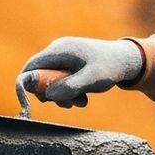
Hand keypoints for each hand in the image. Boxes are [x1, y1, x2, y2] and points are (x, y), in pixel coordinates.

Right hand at [17, 36, 142, 110]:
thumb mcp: (92, 79)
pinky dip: (68, 92)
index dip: (26, 85)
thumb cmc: (110, 67)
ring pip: (50, 81)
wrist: (128, 60)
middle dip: (50, 94)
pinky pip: (60, 81)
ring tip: (81, 102)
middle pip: (39, 76)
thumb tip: (47, 96)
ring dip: (62, 96)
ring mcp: (63, 58)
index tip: (32, 101)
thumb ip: (70, 87)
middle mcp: (58, 52)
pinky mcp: (69, 65)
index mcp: (59, 50)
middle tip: (67, 104)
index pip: (31, 67)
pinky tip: (83, 97)